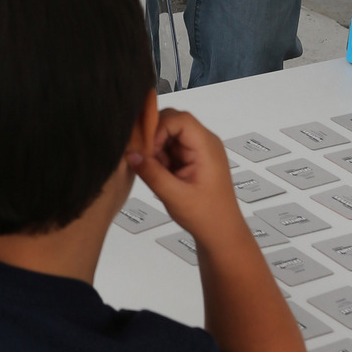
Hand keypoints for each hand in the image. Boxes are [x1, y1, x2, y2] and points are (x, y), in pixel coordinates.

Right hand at [129, 108, 243, 248]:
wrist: (221, 233)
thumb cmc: (205, 216)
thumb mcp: (174, 196)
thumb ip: (151, 173)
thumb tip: (130, 153)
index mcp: (207, 147)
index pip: (180, 119)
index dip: (159, 127)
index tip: (146, 148)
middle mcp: (204, 142)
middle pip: (173, 121)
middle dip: (154, 136)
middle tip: (144, 158)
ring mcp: (198, 149)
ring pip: (169, 133)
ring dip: (156, 148)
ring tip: (154, 170)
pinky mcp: (192, 158)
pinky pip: (170, 146)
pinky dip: (159, 156)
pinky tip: (159, 173)